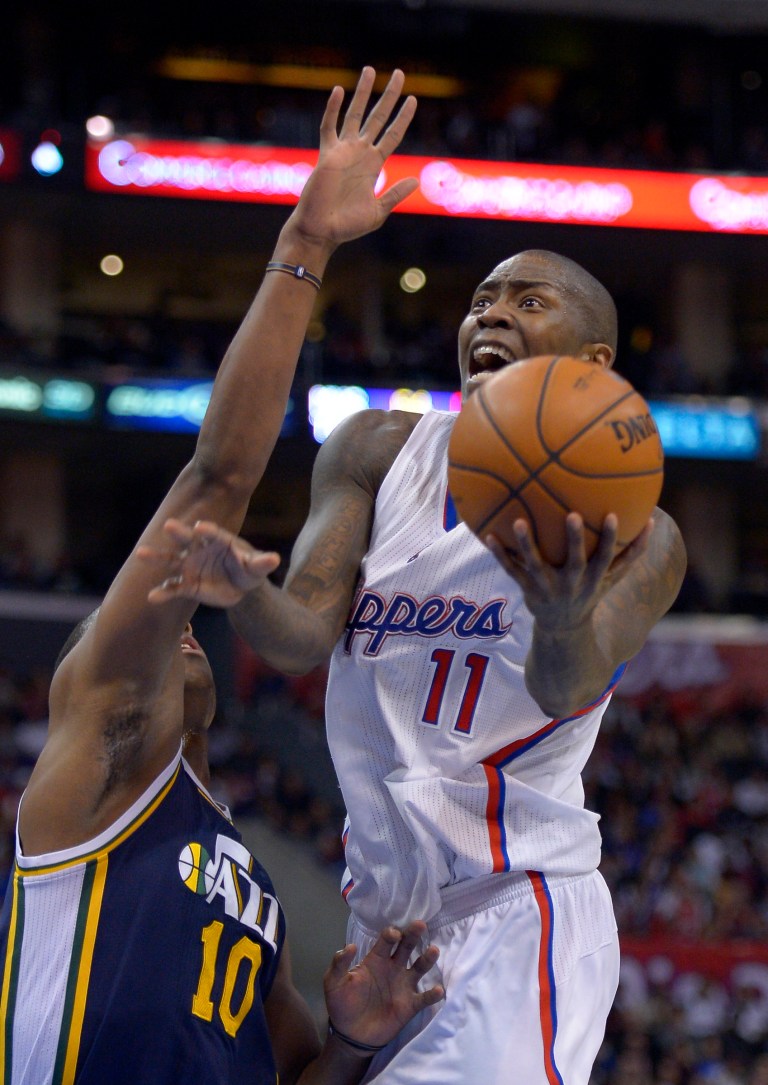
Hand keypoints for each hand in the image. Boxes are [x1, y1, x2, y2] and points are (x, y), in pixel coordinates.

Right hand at [137, 518, 279, 606]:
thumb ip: (262, 563)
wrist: (238, 586)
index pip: (212, 533)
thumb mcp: (257, 567)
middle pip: (187, 539)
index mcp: (218, 540)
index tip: (200, 527)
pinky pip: (173, 587)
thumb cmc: (248, 569)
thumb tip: (274, 559)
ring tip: (141, 554)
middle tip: (169, 526)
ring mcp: (190, 566)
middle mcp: (199, 549)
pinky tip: (152, 597)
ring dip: (156, 557)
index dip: (207, 530)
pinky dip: (163, 592)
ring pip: (171, 560)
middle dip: (179, 533)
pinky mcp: (187, 585)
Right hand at [287, 66, 417, 250]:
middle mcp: (360, 153)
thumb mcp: (378, 211)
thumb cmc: (347, 226)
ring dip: (362, 93)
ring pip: (355, 114)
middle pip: (378, 117)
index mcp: (374, 165)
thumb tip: (415, 179)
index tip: (413, 99)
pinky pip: (329, 127)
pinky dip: (332, 109)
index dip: (403, 118)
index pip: (393, 135)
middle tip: (400, 73)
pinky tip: (339, 91)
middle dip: (389, 96)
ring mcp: (343, 151)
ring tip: (370, 70)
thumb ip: (395, 194)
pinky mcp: (326, 155)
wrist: (322, 231)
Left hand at [324, 921, 442, 1051]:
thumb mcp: (333, 982)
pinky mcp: (409, 1005)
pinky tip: (438, 990)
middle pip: (406, 947)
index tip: (394, 934)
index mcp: (376, 959)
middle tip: (420, 924)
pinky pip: (424, 998)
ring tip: (434, 950)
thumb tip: (350, 946)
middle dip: (412, 935)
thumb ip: (339, 964)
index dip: (391, 934)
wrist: (350, 1034)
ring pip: (419, 967)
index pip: (386, 940)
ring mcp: (403, 986)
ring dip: (427, 959)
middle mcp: (393, 968)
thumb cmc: (342, 1003)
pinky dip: (432, 994)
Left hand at [485, 512, 653, 631]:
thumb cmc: (591, 592)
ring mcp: (548, 587)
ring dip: (527, 544)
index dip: (611, 539)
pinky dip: (501, 555)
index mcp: (593, 578)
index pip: (607, 558)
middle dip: (575, 539)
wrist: (563, 628)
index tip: (614, 516)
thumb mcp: (613, 578)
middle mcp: (571, 583)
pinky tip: (489, 535)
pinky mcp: (527, 588)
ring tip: (518, 521)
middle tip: (572, 514)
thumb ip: (633, 552)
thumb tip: (653, 520)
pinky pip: (512, 570)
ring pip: (536, 564)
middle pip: (574, 561)